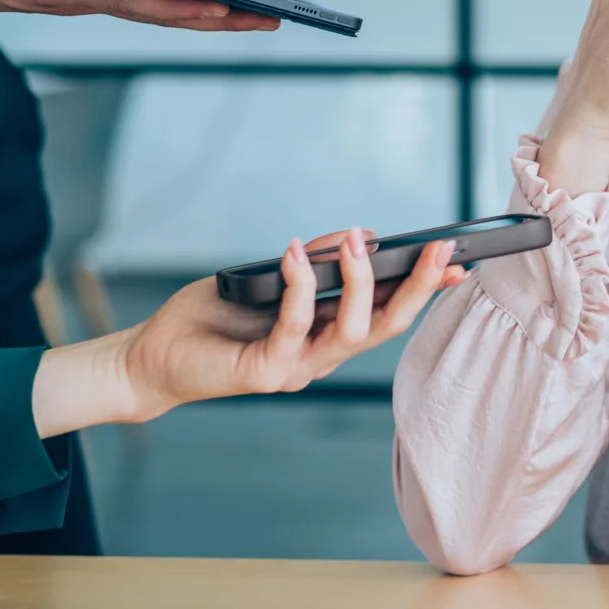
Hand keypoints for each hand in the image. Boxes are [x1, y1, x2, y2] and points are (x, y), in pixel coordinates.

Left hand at [31, 228, 468, 436]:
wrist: (150, 359)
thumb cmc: (210, 320)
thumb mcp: (270, 278)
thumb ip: (312, 265)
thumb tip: (357, 236)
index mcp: (326, 336)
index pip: (388, 311)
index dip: (425, 289)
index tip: (458, 261)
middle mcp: (320, 357)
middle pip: (385, 325)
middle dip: (417, 287)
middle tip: (439, 250)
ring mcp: (297, 368)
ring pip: (351, 331)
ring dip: (360, 282)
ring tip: (357, 241)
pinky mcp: (265, 372)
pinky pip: (294, 326)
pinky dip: (299, 285)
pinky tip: (297, 252)